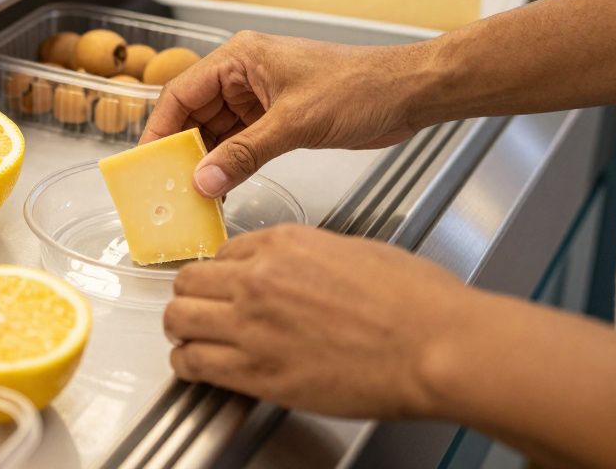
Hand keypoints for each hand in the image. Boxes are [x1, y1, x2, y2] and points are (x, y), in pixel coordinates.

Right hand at [140, 31, 435, 197]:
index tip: (146, 162)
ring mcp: (259, 98)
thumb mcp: (295, 124)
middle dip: (181, 151)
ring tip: (192, 197)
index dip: (159, 129)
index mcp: (240, 58)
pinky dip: (229, 166)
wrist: (408, 93)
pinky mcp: (275, 118)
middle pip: (194, 115)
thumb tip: (204, 180)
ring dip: (206, 163)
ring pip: (216, 133)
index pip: (181, 93)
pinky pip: (240, 143)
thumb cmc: (360, 87)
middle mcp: (243, 75)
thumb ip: (245, 154)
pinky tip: (221, 191)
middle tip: (166, 187)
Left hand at [164, 224, 475, 418]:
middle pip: (189, 281)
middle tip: (198, 311)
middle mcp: (258, 278)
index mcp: (283, 244)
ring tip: (191, 339)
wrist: (435, 346)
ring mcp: (252, 325)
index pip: (223, 253)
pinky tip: (196, 367)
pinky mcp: (256, 371)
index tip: (224, 287)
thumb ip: (309, 257)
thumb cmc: (415, 302)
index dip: (223, 274)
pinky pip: (193, 362)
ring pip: (180, 319)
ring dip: (183, 329)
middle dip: (192, 297)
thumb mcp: (354, 251)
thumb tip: (293, 271)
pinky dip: (187, 365)